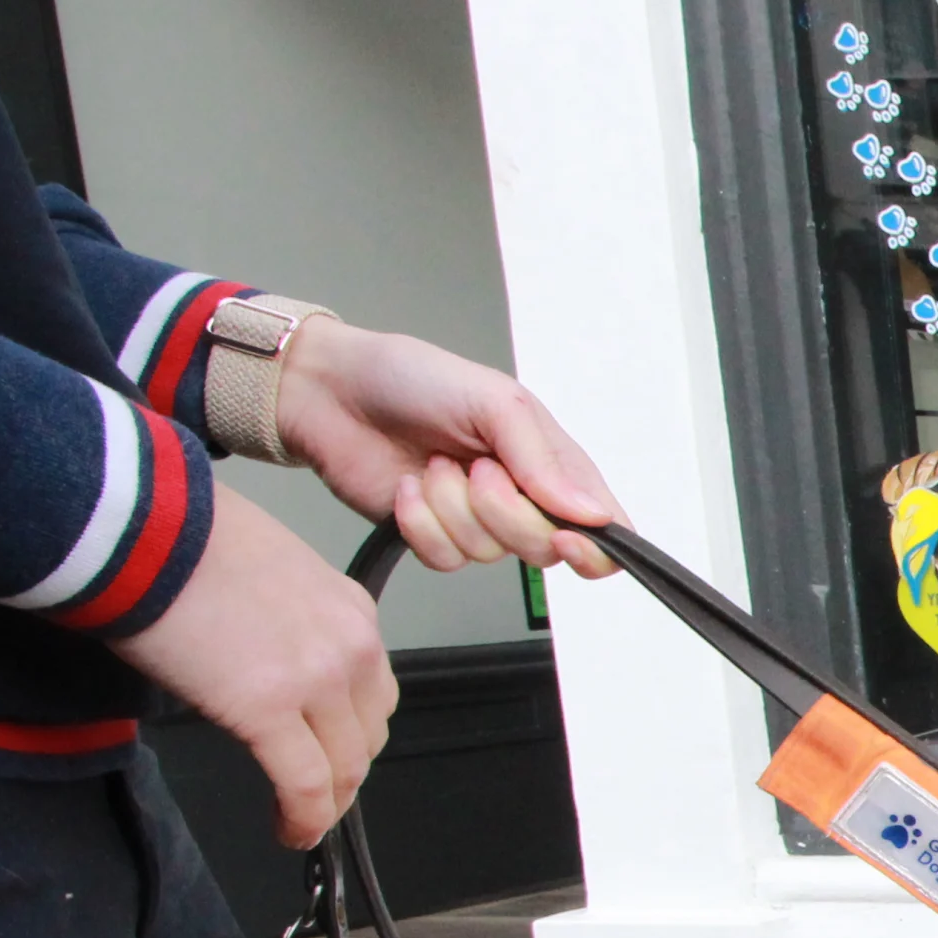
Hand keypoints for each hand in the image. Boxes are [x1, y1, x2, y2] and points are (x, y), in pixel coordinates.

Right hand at [111, 490, 396, 847]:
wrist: (141, 526)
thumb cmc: (181, 539)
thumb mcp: (267, 574)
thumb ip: (290, 624)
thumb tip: (271, 662)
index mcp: (352, 611)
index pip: (374, 692)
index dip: (353, 734)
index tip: (333, 756)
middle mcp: (351, 646)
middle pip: (367, 734)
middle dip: (343, 772)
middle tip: (314, 795)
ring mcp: (316, 680)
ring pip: (344, 766)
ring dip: (325, 802)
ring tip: (300, 820)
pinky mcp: (268, 710)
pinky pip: (304, 785)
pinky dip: (303, 819)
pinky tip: (289, 832)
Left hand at [269, 319, 631, 578]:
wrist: (332, 391)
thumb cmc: (415, 378)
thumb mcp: (495, 402)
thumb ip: (545, 461)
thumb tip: (593, 515)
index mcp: (554, 462)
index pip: (605, 526)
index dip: (597, 546)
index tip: (568, 537)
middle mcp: (523, 498)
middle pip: (545, 548)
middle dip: (504, 511)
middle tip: (475, 468)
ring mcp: (477, 521)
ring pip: (490, 554)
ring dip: (452, 507)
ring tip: (433, 464)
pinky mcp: (433, 536)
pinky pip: (445, 559)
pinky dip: (420, 523)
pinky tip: (410, 487)